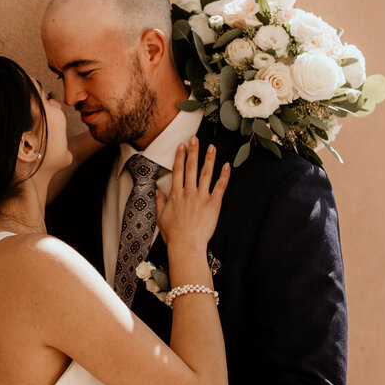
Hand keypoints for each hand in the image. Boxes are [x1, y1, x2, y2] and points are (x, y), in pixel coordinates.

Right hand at [156, 137, 229, 252]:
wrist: (186, 245)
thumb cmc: (174, 235)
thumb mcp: (161, 218)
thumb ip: (160, 203)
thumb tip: (158, 192)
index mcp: (176, 195)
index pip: (177, 170)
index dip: (180, 156)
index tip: (182, 146)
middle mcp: (188, 192)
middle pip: (190, 167)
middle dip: (193, 151)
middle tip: (194, 138)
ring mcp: (201, 197)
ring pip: (205, 173)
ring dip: (208, 158)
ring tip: (211, 147)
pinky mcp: (213, 204)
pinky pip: (220, 187)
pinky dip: (224, 176)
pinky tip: (226, 166)